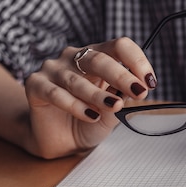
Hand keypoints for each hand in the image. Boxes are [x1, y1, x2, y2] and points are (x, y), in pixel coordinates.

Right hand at [24, 37, 156, 157]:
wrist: (62, 140)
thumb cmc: (90, 119)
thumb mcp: (113, 111)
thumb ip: (122, 98)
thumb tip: (137, 88)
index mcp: (97, 56)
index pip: (119, 46)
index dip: (137, 61)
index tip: (149, 82)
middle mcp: (74, 57)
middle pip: (99, 59)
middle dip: (122, 76)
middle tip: (138, 92)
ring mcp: (53, 69)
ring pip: (78, 80)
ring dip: (99, 95)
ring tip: (114, 106)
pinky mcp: (36, 85)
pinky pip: (56, 94)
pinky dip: (76, 106)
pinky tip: (90, 116)